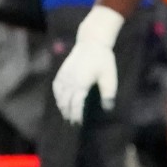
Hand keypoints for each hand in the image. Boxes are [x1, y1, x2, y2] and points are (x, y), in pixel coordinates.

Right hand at [52, 7, 124, 123]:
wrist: (92, 43)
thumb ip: (108, 94)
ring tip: (66, 115)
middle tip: (73, 123)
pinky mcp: (62, 71)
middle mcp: (70, 80)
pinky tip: (60, 101)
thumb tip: (108, 108)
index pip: (76, 104)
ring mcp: (64, 75)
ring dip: (62, 106)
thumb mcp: (109, 78)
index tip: (78, 123)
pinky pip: (56, 86)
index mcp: (81, 83)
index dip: (76, 114)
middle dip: (69, 113)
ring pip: (59, 95)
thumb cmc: (103, 60)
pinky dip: (57, 95)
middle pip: (66, 101)